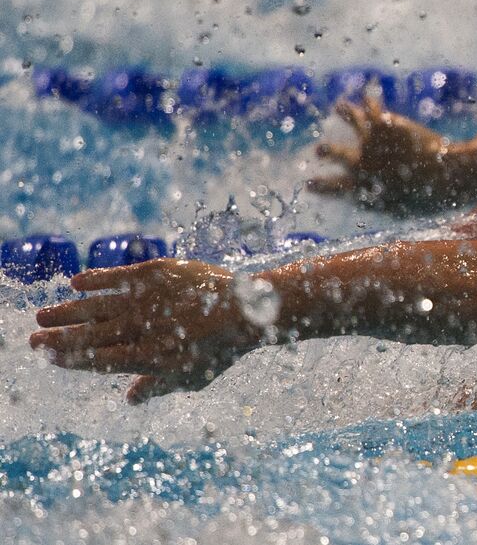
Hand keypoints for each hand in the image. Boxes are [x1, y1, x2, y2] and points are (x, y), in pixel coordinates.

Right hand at [30, 260, 260, 402]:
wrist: (249, 309)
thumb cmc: (222, 349)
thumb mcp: (192, 378)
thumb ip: (156, 387)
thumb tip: (129, 399)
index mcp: (146, 358)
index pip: (98, 360)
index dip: (69, 358)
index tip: (47, 356)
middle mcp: (141, 329)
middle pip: (90, 334)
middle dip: (59, 336)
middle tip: (32, 337)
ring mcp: (148, 300)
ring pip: (97, 306)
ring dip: (68, 310)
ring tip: (44, 314)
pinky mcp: (156, 273)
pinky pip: (118, 276)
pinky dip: (95, 279)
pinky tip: (76, 283)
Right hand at [310, 95, 453, 212]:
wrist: (439, 174)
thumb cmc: (425, 197)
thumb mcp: (399, 208)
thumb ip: (383, 203)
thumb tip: (375, 200)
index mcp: (362, 185)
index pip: (335, 186)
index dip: (321, 185)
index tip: (308, 183)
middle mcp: (361, 161)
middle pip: (338, 153)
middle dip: (326, 150)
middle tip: (318, 149)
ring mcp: (371, 141)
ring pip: (354, 122)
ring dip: (345, 112)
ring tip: (339, 105)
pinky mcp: (385, 124)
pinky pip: (373, 108)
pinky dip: (368, 100)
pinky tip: (367, 93)